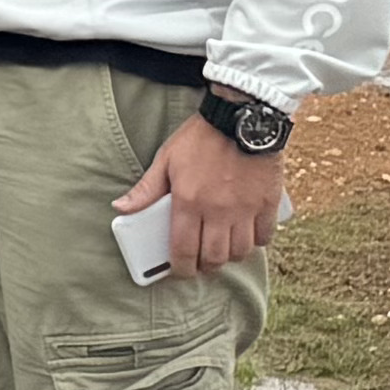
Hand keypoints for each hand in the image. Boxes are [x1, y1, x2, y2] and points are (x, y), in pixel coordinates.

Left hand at [121, 114, 288, 274]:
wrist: (242, 117)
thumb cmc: (201, 138)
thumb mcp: (166, 159)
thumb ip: (146, 189)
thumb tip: (121, 208)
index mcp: (189, 201)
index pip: (183, 250)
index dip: (180, 269)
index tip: (179, 271)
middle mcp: (218, 210)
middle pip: (214, 258)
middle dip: (205, 266)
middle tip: (200, 262)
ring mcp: (245, 209)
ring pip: (240, 251)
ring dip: (230, 256)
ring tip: (221, 248)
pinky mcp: (268, 203)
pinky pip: (264, 236)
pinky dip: (256, 242)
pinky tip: (246, 235)